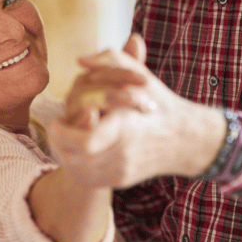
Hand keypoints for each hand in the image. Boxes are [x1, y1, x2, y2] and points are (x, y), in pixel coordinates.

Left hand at [50, 34, 225, 187]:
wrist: (184, 139)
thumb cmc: (159, 103)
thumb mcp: (139, 75)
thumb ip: (110, 60)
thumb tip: (81, 60)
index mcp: (125, 128)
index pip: (85, 141)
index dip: (64, 133)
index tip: (57, 120)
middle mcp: (122, 154)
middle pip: (74, 158)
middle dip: (57, 142)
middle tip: (56, 127)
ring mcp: (120, 171)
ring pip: (76, 172)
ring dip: (62, 154)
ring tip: (63, 137)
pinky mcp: (119, 181)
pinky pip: (86, 181)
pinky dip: (74, 166)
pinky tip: (74, 151)